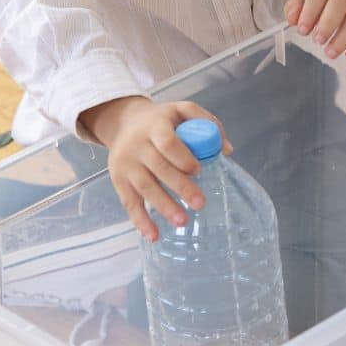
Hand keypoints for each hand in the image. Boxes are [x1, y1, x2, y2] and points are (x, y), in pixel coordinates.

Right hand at [79, 96, 232, 241]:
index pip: (168, 142)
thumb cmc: (161, 120)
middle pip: (158, 167)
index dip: (182, 157)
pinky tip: (154, 235)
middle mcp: (137, 145)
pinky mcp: (118, 180)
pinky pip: (129, 202)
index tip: (198, 171)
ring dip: (163, 206)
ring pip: (144, 187)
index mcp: (155, 126)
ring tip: (182, 221)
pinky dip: (140, 220)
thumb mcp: (182, 110)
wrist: (123, 122)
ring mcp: (126, 164)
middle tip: (200, 203)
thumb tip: (227, 150)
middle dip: (180, 186)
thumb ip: (206, 122)